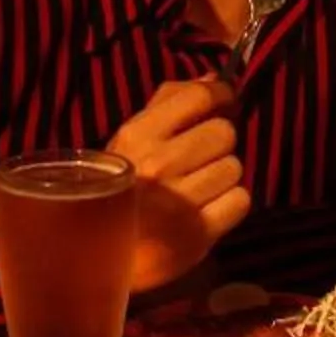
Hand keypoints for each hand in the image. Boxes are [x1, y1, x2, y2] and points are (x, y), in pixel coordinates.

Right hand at [108, 78, 250, 295]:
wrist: (95, 258)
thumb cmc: (117, 190)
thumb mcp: (130, 141)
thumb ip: (169, 103)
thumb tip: (213, 78)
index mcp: (138, 136)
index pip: (199, 97)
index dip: (221, 96)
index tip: (224, 102)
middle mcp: (159, 165)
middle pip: (224, 133)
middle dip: (218, 143)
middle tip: (203, 156)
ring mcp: (179, 202)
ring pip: (234, 167)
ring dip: (223, 175)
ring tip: (201, 186)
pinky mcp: (198, 234)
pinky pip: (240, 200)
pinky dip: (230, 204)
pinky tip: (208, 208)